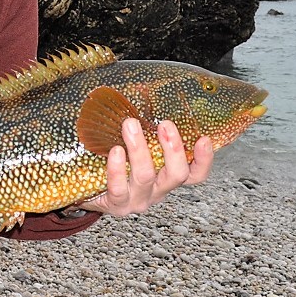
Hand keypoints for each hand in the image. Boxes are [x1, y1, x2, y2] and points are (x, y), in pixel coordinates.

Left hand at [80, 118, 213, 216]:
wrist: (91, 193)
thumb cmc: (118, 164)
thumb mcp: (137, 149)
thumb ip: (146, 130)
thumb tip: (145, 91)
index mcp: (167, 177)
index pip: (195, 174)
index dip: (203, 160)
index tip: (204, 139)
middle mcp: (158, 191)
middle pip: (176, 174)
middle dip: (173, 149)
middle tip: (165, 124)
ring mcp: (138, 199)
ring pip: (145, 176)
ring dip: (140, 149)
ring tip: (130, 125)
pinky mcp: (117, 204)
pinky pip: (118, 188)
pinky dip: (117, 169)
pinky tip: (115, 151)